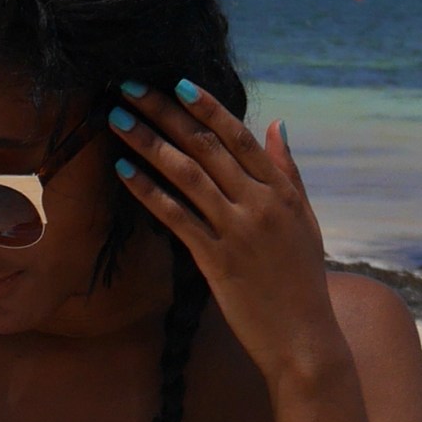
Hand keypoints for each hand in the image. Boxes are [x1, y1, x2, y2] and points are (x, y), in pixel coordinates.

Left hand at [107, 79, 344, 383]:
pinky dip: (149, 191)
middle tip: (129, 87)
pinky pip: (176, 217)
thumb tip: (277, 125)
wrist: (304, 338)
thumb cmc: (302, 280)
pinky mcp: (217, 261)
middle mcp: (259, 204)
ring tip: (117, 119)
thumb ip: (287, 171)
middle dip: (165, 113)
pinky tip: (123, 172)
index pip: (238, 136)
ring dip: (148, 143)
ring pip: (187, 175)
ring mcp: (238, 231)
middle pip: (205, 146)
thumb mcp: (304, 219)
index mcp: (280, 191)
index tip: (176, 82)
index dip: (206, 106)